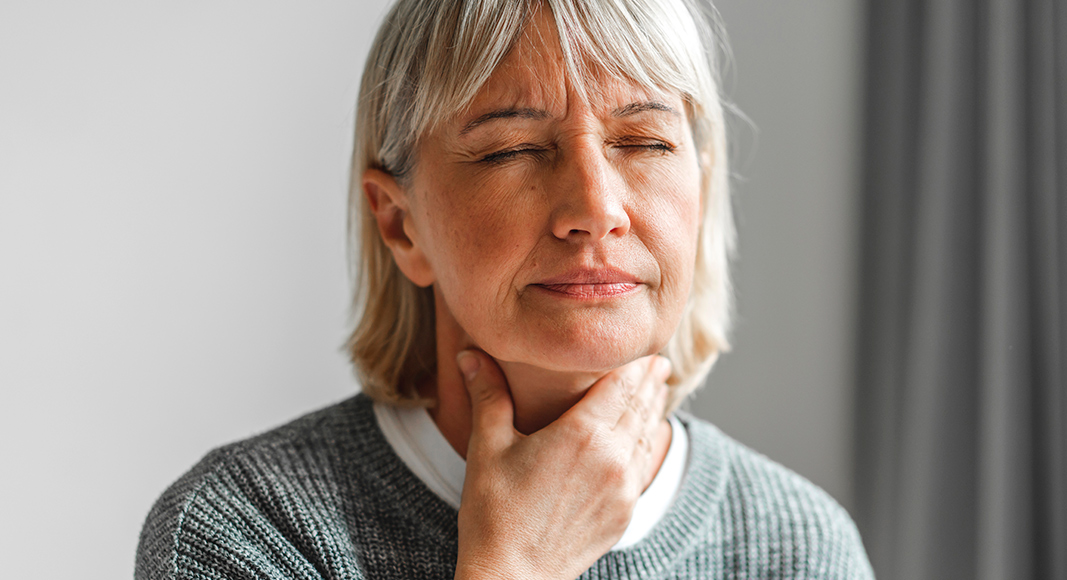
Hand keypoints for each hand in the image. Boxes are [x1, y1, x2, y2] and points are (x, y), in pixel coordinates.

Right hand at [453, 350, 670, 579]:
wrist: (512, 576)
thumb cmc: (495, 513)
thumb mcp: (488, 447)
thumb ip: (488, 395)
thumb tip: (470, 355)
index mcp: (582, 433)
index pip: (621, 384)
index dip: (635, 364)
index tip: (645, 348)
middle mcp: (612, 456)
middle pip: (640, 406)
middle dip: (649, 382)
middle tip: (658, 363)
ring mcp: (623, 487)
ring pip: (648, 436)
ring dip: (654, 410)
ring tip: (657, 392)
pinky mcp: (625, 511)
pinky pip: (643, 467)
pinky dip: (648, 444)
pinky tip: (645, 438)